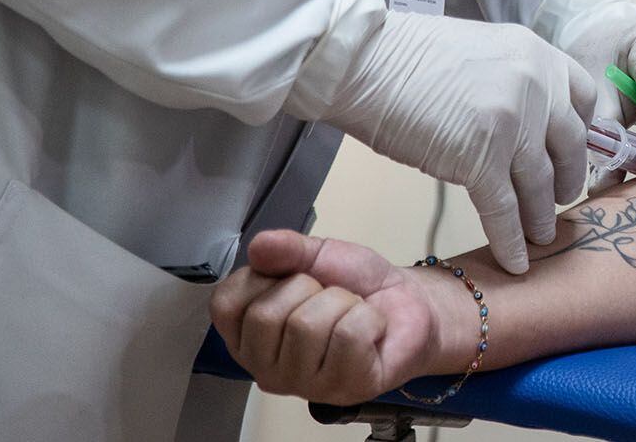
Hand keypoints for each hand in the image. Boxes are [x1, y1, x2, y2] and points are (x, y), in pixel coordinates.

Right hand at [210, 231, 438, 405]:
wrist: (407, 302)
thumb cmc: (355, 285)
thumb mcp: (317, 255)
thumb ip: (286, 249)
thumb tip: (259, 246)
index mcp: (247, 336)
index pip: (228, 303)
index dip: (266, 279)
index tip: (294, 280)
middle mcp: (266, 367)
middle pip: (267, 315)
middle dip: (311, 290)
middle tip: (330, 298)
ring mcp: (303, 385)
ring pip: (307, 325)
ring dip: (343, 304)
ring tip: (352, 313)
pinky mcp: (343, 388)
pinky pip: (348, 336)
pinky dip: (368, 319)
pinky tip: (371, 331)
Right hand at [292, 11, 597, 273]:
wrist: (363, 62)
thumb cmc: (407, 57)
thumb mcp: (483, 51)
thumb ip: (515, 80)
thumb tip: (526, 118)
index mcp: (537, 53)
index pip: (583, 99)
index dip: (580, 132)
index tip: (573, 155)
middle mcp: (537, 86)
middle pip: (570, 146)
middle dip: (567, 179)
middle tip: (560, 199)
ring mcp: (513, 124)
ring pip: (541, 183)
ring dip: (541, 217)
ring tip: (541, 236)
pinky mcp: (481, 160)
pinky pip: (504, 210)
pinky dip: (510, 241)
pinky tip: (515, 261)